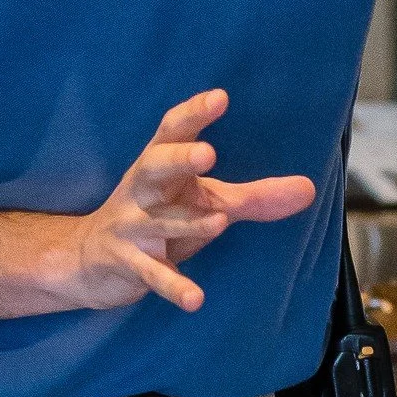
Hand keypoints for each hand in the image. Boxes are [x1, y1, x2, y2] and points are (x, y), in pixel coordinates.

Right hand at [47, 89, 313, 312]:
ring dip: (186, 222)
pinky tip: (195, 298)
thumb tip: (309, 190)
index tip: (220, 98)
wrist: (86, 257)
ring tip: (218, 219)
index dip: (194, 113)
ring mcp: (131, 226)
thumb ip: (255, 197)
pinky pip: (151, 274)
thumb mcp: (204, 202)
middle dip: (178, 159)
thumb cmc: (157, 217)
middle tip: (207, 154)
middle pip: (155, 166)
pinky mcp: (128, 263)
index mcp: (159, 164)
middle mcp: (142, 189)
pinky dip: (172, 285)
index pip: (172, 130)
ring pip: (157, 222)